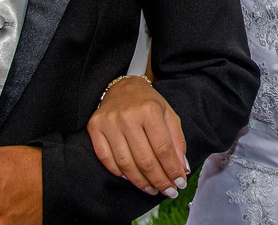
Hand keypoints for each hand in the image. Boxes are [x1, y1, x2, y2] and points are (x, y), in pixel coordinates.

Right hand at [87, 75, 187, 198]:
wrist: (122, 87)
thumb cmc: (148, 103)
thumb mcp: (168, 114)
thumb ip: (177, 141)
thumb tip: (183, 169)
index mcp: (149, 110)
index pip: (163, 149)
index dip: (172, 170)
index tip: (180, 183)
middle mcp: (128, 116)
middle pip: (145, 159)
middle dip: (159, 180)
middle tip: (169, 191)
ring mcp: (109, 122)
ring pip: (126, 164)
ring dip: (141, 182)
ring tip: (152, 189)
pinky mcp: (94, 128)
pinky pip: (106, 159)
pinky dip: (120, 173)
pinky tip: (132, 178)